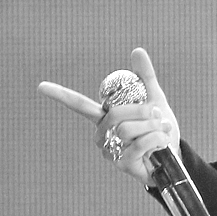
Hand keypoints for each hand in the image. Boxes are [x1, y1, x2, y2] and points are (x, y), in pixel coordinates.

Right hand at [38, 47, 180, 186]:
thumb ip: (145, 78)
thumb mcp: (154, 100)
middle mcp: (102, 134)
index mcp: (104, 117)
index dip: (60, 95)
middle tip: (159, 114)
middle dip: (142, 112)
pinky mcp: (123, 164)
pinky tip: (163, 143)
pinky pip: (140, 144)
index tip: (41, 86)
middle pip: (115, 115)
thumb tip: (137, 50)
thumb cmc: (159, 129)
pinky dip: (157, 139)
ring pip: (128, 130)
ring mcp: (110, 152)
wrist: (175, 157)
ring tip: (163, 130)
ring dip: (153, 127)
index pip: (79, 104)